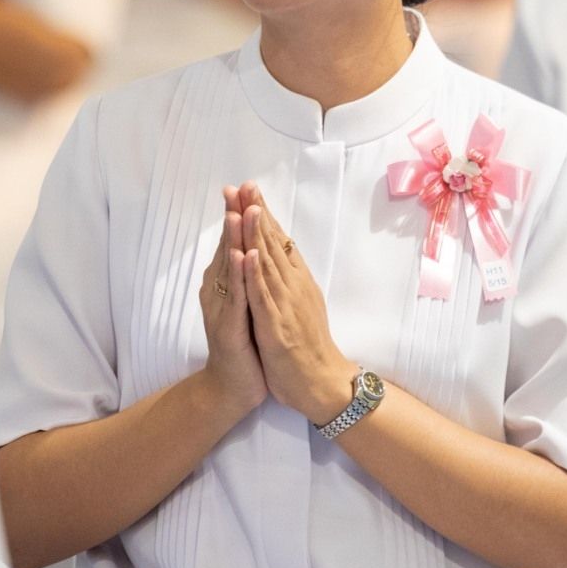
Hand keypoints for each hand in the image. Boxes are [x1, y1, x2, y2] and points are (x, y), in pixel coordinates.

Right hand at [196, 187, 265, 419]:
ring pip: (229, 267)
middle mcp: (218, 290)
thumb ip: (244, 276)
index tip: (246, 186)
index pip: (233, 241)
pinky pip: (235, 297)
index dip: (239, 214)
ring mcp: (221, 308)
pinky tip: (243, 257)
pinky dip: (239, 276)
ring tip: (238, 212)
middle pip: (227, 247)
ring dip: (234, 239)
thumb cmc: (243, 344)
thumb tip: (249, 246)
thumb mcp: (246, 303)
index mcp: (225, 283)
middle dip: (234, 216)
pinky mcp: (228, 327)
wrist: (233, 386)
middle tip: (238, 187)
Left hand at [236, 184, 356, 425]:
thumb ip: (292, 279)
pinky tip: (248, 255)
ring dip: (256, 234)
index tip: (250, 189)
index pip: (279, 241)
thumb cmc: (309, 345)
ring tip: (247, 206)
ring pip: (268, 263)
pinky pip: (263, 297)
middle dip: (258, 213)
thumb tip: (283, 254)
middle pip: (273, 244)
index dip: (264, 214)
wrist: (322, 383)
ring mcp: (285, 305)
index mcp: (297, 281)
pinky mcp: (277, 326)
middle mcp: (294, 287)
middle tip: (245, 184)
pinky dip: (256, 274)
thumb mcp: (301, 304)